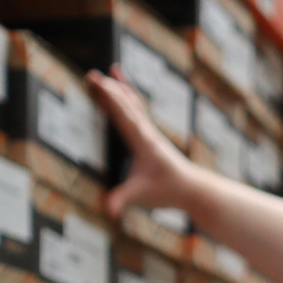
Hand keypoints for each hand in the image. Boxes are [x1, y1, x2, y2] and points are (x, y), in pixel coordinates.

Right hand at [89, 67, 196, 218]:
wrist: (192, 189)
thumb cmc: (167, 191)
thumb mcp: (142, 196)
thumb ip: (122, 200)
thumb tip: (108, 211)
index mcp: (143, 142)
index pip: (124, 115)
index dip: (110, 98)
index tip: (96, 82)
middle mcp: (147, 132)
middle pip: (127, 104)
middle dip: (109, 89)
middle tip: (90, 75)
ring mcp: (149, 132)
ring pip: (134, 104)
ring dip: (120, 87)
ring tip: (109, 71)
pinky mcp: (150, 135)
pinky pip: (137, 110)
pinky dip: (128, 96)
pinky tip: (123, 87)